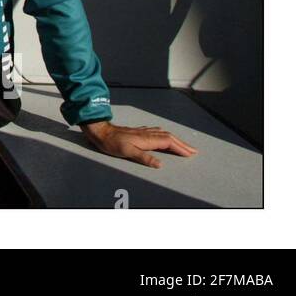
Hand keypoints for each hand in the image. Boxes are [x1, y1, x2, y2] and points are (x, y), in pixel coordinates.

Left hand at [81, 120, 197, 167]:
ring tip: (183, 145)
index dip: (180, 148)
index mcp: (147, 139)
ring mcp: (143, 132)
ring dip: (175, 140)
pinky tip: (164, 136)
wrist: (101, 131)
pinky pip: (157, 132)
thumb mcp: (127, 152)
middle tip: (193, 151)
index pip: (168, 142)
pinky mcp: (139, 132)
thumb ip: (144, 158)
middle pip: (169, 137)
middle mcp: (147, 133)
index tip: (190, 154)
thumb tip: (160, 164)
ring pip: (164, 134)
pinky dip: (165, 136)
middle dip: (182, 144)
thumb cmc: (113, 143)